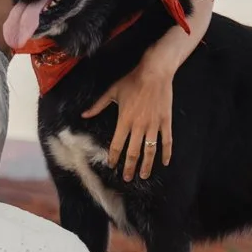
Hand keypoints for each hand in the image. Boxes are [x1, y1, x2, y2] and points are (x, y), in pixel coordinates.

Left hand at [83, 50, 174, 177]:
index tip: (111, 165)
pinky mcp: (165, 122)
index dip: (113, 157)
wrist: (154, 72)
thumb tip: (84, 115)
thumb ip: (97, 106)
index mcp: (124, 120)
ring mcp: (153, 125)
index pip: (116, 145)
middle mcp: (138, 126)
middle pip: (133, 152)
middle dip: (129, 167)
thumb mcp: (112, 92)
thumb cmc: (132, 81)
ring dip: (146, 165)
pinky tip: (164, 162)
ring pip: (150, 150)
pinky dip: (166, 153)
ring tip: (143, 175)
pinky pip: (166, 141)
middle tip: (127, 178)